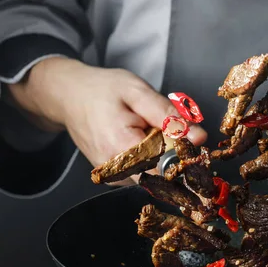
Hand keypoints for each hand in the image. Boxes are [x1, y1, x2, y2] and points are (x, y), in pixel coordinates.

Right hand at [7, 57, 206, 183]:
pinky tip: (138, 137)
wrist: (68, 96)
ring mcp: (114, 177)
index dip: (185, 156)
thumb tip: (199, 138)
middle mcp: (117, 170)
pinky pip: (143, 171)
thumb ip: (169, 117)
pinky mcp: (114, 177)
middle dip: (172, 151)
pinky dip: (148, 156)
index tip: (191, 140)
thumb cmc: (101, 90)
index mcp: (123, 148)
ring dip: (160, 153)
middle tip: (159, 124)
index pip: (168, 168)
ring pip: (154, 173)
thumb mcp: (138, 92)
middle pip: (163, 172)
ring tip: (145, 128)